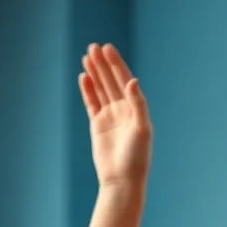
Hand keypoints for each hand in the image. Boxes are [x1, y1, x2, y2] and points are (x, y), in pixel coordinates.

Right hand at [78, 43, 150, 186]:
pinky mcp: (98, 125)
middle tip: (93, 46)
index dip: (117, 64)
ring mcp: (110, 117)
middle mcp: (124, 110)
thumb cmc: (136, 158)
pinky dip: (88, 90)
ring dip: (95, 73)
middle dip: (103, 64)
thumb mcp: (142, 129)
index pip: (125, 80)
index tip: (108, 49)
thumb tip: (132, 81)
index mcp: (136, 109)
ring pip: (101, 89)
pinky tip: (84, 77)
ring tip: (87, 56)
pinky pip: (92, 103)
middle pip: (111, 81)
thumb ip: (138, 104)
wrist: (122, 180)